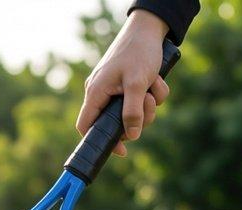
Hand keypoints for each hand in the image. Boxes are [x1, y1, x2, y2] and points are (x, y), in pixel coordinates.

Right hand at [76, 10, 169, 156]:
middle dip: (136, 119)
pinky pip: (139, 101)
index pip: (86, 126)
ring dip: (148, 106)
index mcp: (96, 93)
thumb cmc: (139, 51)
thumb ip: (133, 112)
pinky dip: (151, 95)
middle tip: (148, 106)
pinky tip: (155, 80)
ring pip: (131, 113)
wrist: (150, 27)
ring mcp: (114, 90)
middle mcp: (101, 93)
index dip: (100, 142)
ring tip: (153, 87)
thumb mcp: (138, 83)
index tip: (120, 150)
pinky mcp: (127, 85)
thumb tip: (132, 136)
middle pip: (114, 123)